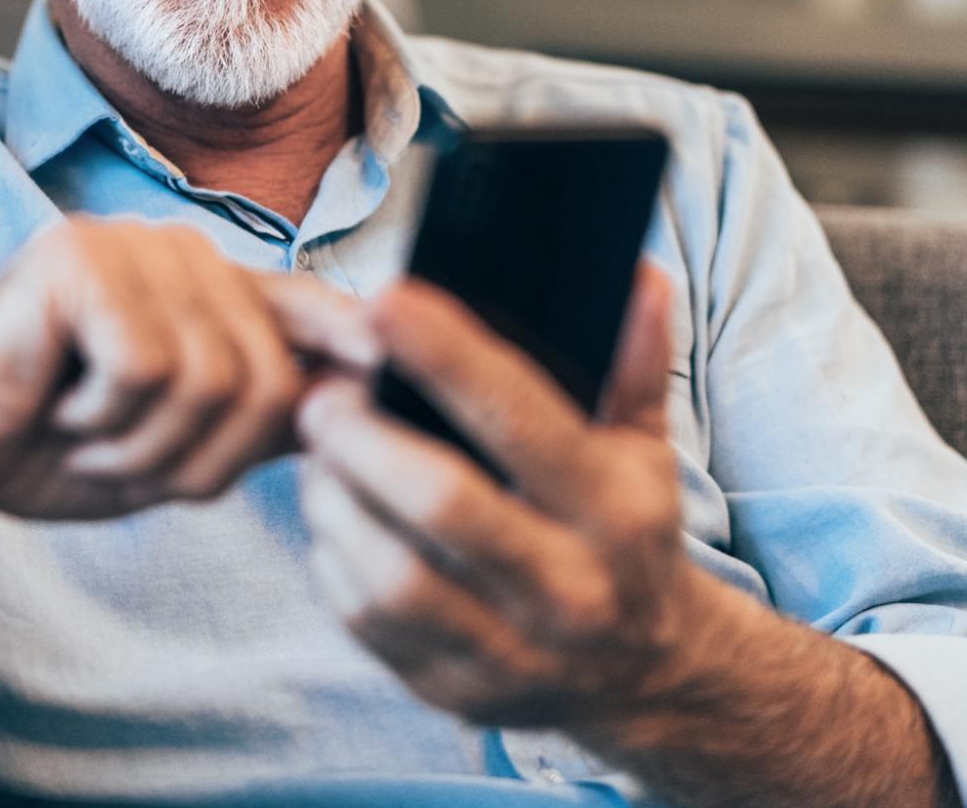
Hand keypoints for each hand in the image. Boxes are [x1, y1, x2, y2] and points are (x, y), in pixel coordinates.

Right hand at [0, 218, 377, 518]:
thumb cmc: (40, 441)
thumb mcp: (169, 447)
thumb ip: (255, 419)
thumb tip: (358, 403)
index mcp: (205, 290)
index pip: (307, 308)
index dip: (354, 339)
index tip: (389, 371)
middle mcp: (178, 252)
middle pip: (268, 376)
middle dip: (202, 458)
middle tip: (123, 464)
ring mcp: (130, 246)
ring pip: (213, 377)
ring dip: (146, 447)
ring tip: (89, 436)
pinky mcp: (80, 258)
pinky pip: (147, 367)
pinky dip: (103, 420)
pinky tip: (57, 407)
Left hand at [297, 262, 702, 736]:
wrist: (647, 673)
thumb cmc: (625, 531)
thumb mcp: (643, 447)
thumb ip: (634, 361)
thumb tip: (635, 273)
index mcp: (614, 511)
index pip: (524, 421)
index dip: (449, 356)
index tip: (386, 302)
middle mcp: (567, 588)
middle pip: (443, 505)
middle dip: (365, 438)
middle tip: (323, 393)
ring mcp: (510, 651)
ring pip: (392, 577)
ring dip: (336, 501)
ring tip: (319, 452)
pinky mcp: (454, 692)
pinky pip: (368, 624)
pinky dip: (332, 559)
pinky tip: (332, 513)